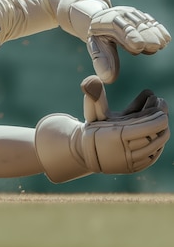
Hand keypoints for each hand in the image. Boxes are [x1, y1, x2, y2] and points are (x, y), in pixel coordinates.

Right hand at [35, 75, 169, 181]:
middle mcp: (124, 151)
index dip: (159, 116)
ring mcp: (130, 162)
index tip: (160, 101)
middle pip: (154, 136)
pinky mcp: (134, 168)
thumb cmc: (91, 129)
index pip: (148, 127)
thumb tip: (92, 78)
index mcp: (116, 136)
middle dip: (161, 120)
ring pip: (156, 146)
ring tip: (160, 120)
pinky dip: (157, 144)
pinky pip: (152, 156)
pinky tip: (155, 133)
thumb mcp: (92, 112)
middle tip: (162, 107)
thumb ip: (94, 96)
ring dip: (162, 132)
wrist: (86, 153)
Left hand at [87, 6, 169, 82]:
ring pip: (144, 22)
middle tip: (154, 46)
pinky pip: (151, 21)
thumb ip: (102, 61)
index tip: (138, 46)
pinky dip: (158, 29)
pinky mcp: (141, 16)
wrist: (101, 21)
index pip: (116, 25)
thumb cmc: (99, 38)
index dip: (129, 35)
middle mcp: (119, 14)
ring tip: (161, 45)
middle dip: (145, 34)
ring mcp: (131, 14)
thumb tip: (109, 79)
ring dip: (154, 33)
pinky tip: (165, 39)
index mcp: (104, 21)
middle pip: (133, 23)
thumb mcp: (96, 48)